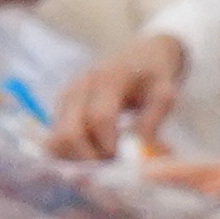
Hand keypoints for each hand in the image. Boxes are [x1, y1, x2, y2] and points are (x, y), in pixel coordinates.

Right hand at [48, 31, 190, 157]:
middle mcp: (79, 88)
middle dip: (88, 157)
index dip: (109, 144)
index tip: (123, 159)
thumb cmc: (154, 75)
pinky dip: (68, 153)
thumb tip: (140, 152)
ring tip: (100, 162)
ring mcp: (65, 97)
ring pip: (56, 139)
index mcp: (107, 80)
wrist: (139, 53)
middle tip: (109, 166)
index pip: (99, 119)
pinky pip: (54, 138)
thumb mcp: (165, 93)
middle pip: (68, 133)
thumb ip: (152, 120)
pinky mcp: (59, 107)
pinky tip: (90, 154)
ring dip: (75, 158)